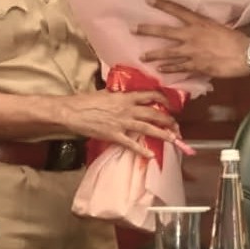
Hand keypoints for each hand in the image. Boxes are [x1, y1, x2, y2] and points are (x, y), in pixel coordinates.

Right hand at [60, 89, 177, 157]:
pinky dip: (142, 150)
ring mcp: (121, 123)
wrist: (73, 111)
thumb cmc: (86, 101)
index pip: (150, 95)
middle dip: (168, 120)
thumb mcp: (106, 93)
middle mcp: (127, 109)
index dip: (163, 99)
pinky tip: (150, 155)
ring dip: (162, 134)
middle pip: (154, 113)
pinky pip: (131, 144)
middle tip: (177, 126)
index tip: (170, 104)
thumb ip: (119, 95)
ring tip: (173, 139)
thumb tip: (127, 95)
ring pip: (147, 128)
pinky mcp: (114, 135)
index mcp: (125, 97)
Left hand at [137, 0, 249, 78]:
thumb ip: (206, 29)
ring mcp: (191, 51)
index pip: (178, 10)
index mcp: (199, 22)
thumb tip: (201, 30)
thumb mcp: (220, 28)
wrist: (245, 54)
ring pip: (167, 53)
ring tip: (143, 57)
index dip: (162, 4)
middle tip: (134, 29)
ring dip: (154, 55)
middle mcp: (191, 35)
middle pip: (165, 31)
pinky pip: (178, 67)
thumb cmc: (236, 40)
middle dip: (148, 30)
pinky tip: (160, 70)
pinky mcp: (195, 65)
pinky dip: (169, 69)